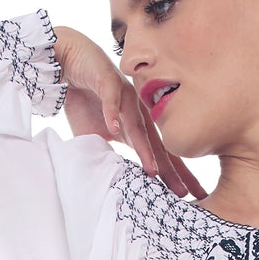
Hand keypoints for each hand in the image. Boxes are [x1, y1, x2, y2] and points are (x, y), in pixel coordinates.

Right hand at [51, 25, 206, 201]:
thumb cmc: (83, 99)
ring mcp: (125, 96)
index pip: (161, 154)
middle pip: (158, 144)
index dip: (175, 176)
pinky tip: (113, 128)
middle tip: (189, 192)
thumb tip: (115, 181)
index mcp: (137, 127)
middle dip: (174, 169)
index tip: (190, 197)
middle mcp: (137, 112)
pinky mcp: (107, 80)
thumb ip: (108, 156)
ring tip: (153, 169)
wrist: (68, 63)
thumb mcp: (96, 137)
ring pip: (137, 124)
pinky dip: (112, 112)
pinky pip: (111, 98)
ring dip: (145, 147)